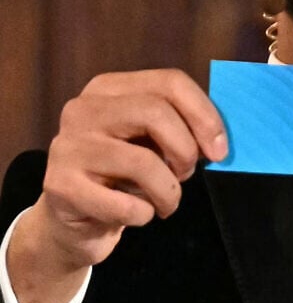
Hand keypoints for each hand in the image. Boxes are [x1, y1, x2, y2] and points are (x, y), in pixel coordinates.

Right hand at [8, 69, 227, 302]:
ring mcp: (68, 146)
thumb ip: (182, 130)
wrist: (76, 220)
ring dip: (169, 193)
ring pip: (143, 163)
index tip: (220, 151)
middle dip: (186, 152)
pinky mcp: (62, 186)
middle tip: (186, 176)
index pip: (170, 82)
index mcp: (110, 90)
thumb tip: (220, 141)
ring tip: (164, 203)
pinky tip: (136, 215)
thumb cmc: (124, 177)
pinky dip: (144, 216)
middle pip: (156, 113)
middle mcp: (83, 109)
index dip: (205, 116)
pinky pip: (126, 205)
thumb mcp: (153, 145)